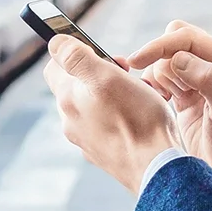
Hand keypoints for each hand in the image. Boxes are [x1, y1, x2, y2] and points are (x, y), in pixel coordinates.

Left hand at [42, 35, 180, 191]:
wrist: (157, 167)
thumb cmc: (137, 119)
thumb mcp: (107, 76)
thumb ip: (76, 57)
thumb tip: (55, 43)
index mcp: (67, 100)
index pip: (54, 67)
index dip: (75, 53)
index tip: (101, 53)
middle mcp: (71, 122)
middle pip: (77, 86)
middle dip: (99, 74)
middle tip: (126, 73)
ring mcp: (87, 141)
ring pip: (95, 106)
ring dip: (112, 95)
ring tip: (139, 96)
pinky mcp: (104, 154)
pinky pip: (108, 126)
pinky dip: (120, 116)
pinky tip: (140, 118)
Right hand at [126, 20, 211, 198]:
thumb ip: (209, 82)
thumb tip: (179, 58)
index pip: (188, 38)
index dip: (160, 46)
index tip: (136, 61)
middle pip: (174, 40)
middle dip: (159, 60)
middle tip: (162, 91)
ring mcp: (200, 75)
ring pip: (165, 59)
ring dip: (159, 78)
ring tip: (171, 103)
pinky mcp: (186, 91)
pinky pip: (161, 76)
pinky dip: (155, 86)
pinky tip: (163, 104)